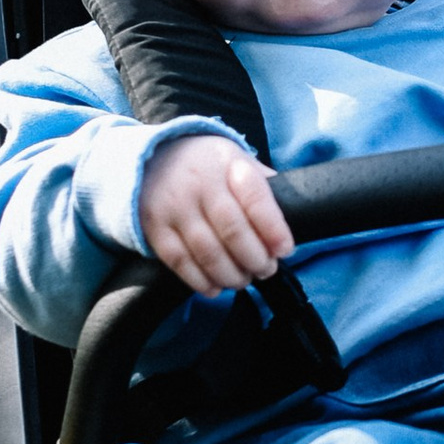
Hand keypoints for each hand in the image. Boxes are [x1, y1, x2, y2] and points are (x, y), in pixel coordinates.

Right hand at [137, 136, 292, 295]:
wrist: (151, 158)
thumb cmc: (206, 166)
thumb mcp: (237, 159)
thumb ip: (262, 184)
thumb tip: (293, 210)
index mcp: (228, 164)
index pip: (256, 198)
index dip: (274, 229)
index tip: (285, 249)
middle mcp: (200, 184)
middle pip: (233, 231)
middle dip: (255, 259)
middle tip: (265, 270)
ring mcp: (174, 207)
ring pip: (207, 252)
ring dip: (231, 274)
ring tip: (243, 279)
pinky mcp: (155, 227)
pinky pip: (179, 261)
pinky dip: (200, 280)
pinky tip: (215, 286)